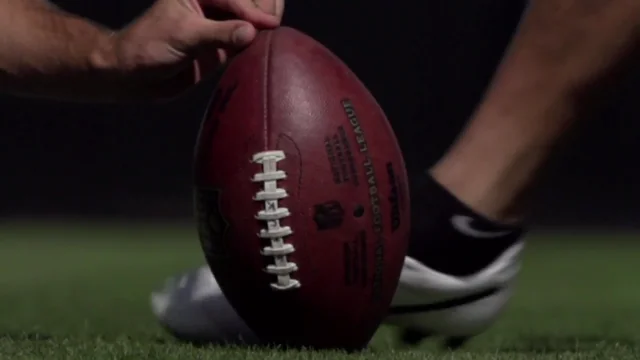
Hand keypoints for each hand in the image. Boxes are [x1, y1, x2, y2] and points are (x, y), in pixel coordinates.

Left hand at [109, 0, 283, 98]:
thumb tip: (252, 33)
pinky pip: (247, 43)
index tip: (269, 24)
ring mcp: (220, 26)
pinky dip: (259, 45)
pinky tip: (269, 49)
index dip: (253, 9)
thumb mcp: (183, 36)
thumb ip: (219, 34)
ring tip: (276, 36)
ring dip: (265, 26)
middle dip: (264, 10)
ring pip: (252, 20)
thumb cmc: (148, 47)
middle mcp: (212, 4)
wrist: (134, 76)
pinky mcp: (223, 48)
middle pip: (249, 2)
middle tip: (275, 26)